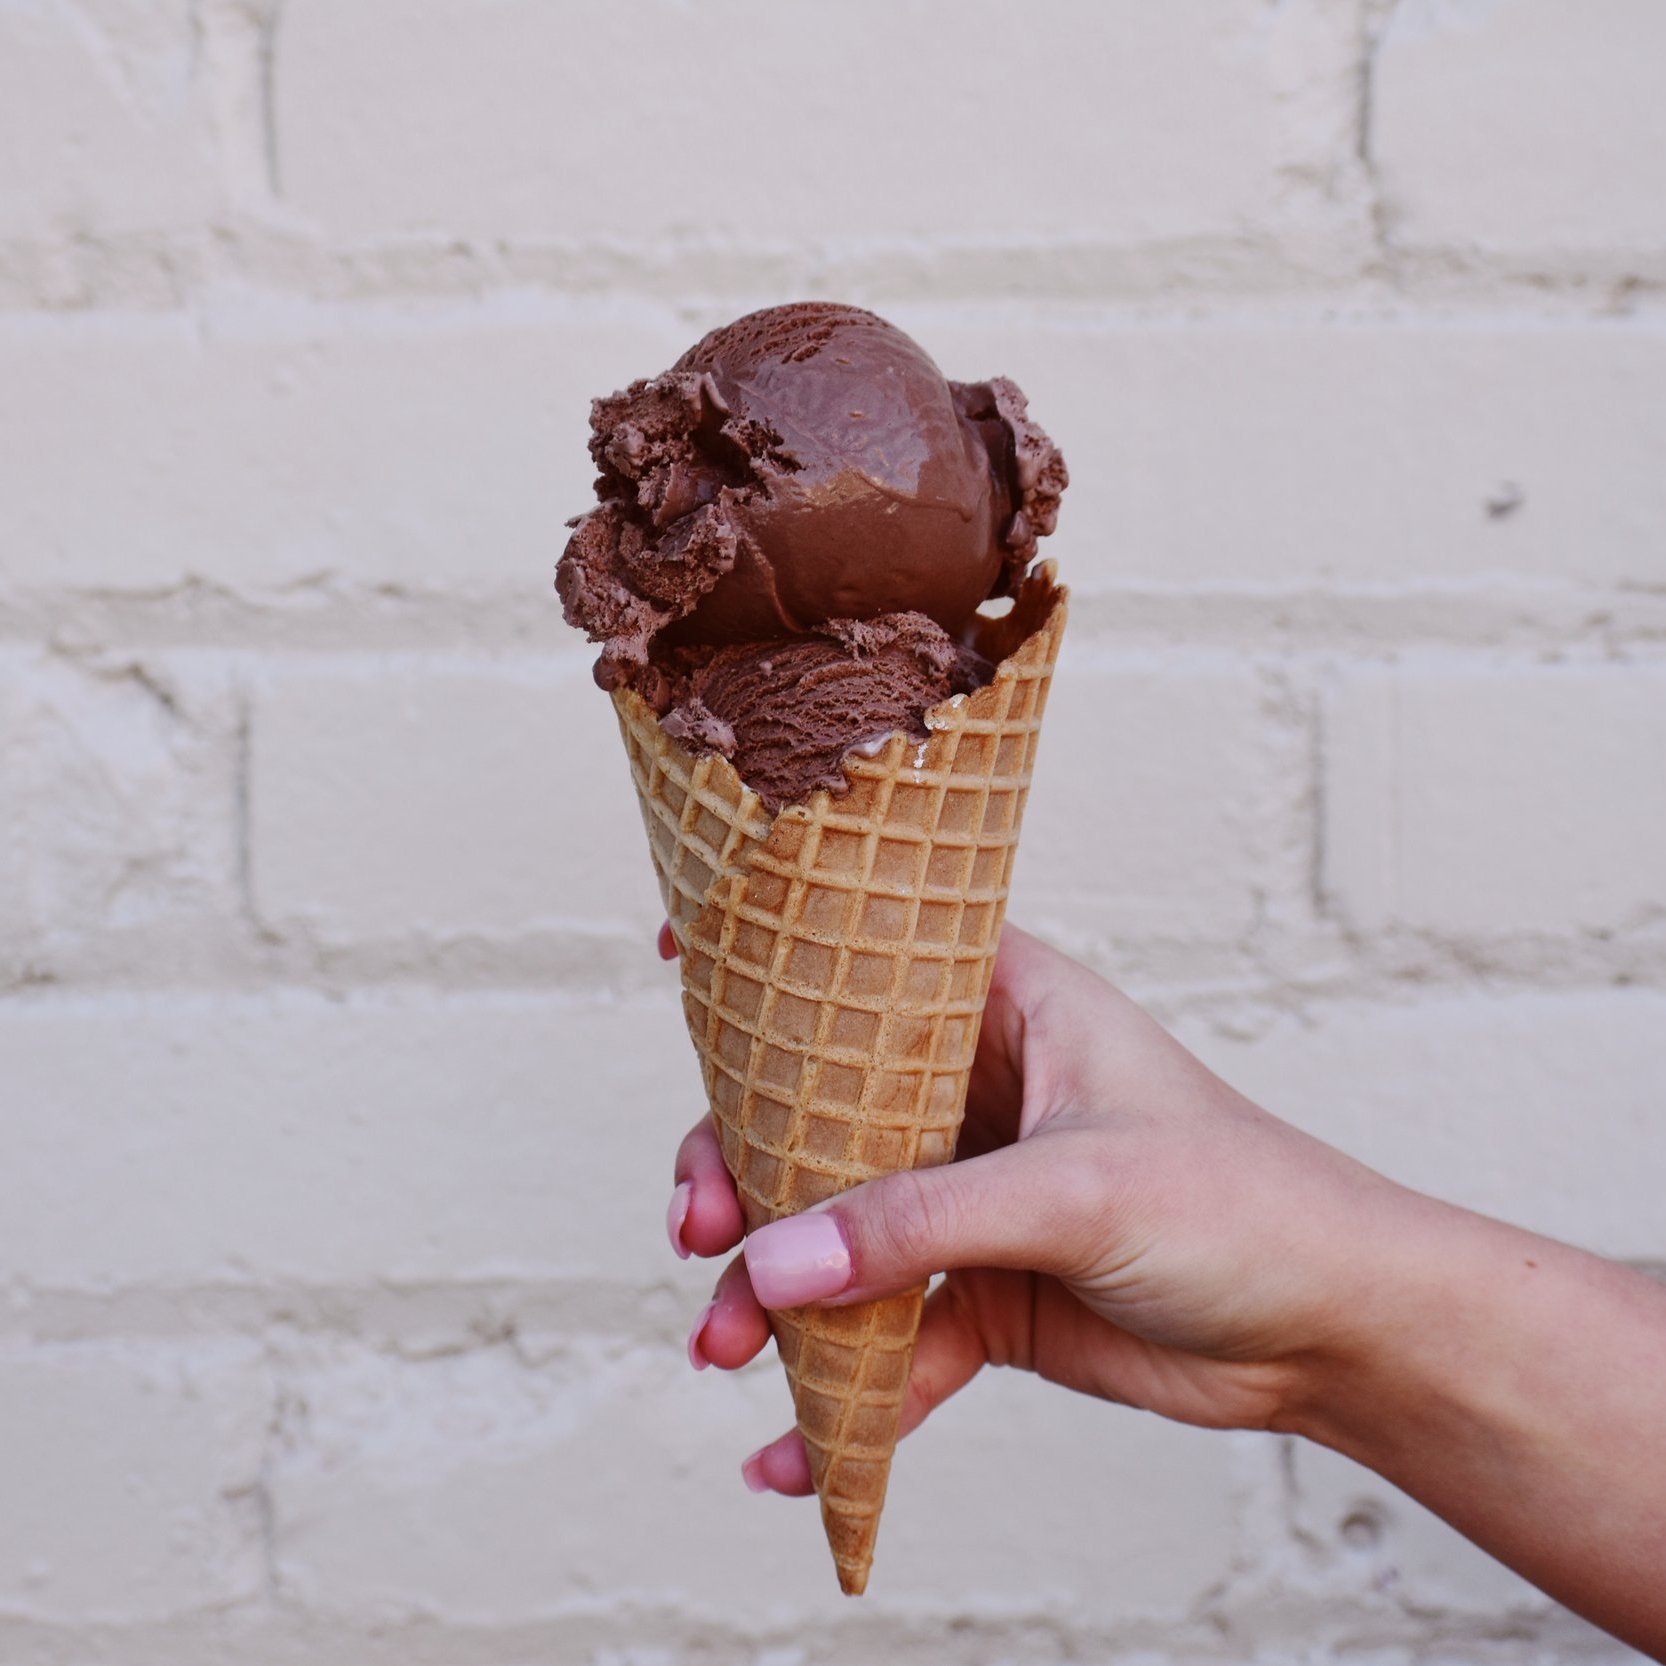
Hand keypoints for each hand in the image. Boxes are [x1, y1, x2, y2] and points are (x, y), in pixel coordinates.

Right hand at [666, 923, 1401, 1492]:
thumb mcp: (1074, 1189)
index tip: (678, 954)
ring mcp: (976, 1195)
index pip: (871, 957)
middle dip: (744, 1168)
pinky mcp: (988, 1291)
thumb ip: (921, 1223)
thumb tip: (770, 1264)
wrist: (1331, 1333)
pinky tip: (790, 1449)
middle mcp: (978, 1092)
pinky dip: (840, 1387)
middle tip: (700, 1227)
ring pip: (839, 1226)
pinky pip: (890, 1336)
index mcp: (1008, 1009)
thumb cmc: (1241, 1205)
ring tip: (719, 1346)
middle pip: (820, 1108)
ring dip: (771, 1288)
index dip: (773, 955)